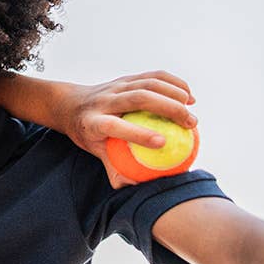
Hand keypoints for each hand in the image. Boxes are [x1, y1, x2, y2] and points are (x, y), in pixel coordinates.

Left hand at [63, 70, 196, 187]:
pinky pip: (153, 76)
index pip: (115, 126)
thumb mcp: (94, 151)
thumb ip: (113, 168)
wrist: (70, 105)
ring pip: (147, 83)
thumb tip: (134, 187)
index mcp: (93, 122)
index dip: (138, 134)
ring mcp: (114, 86)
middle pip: (138, 98)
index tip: (162, 143)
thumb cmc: (87, 134)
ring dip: (174, 93)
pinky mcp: (125, 78)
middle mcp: (103, 100)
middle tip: (191, 124)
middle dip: (168, 108)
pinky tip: (189, 97)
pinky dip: (174, 83)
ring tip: (192, 109)